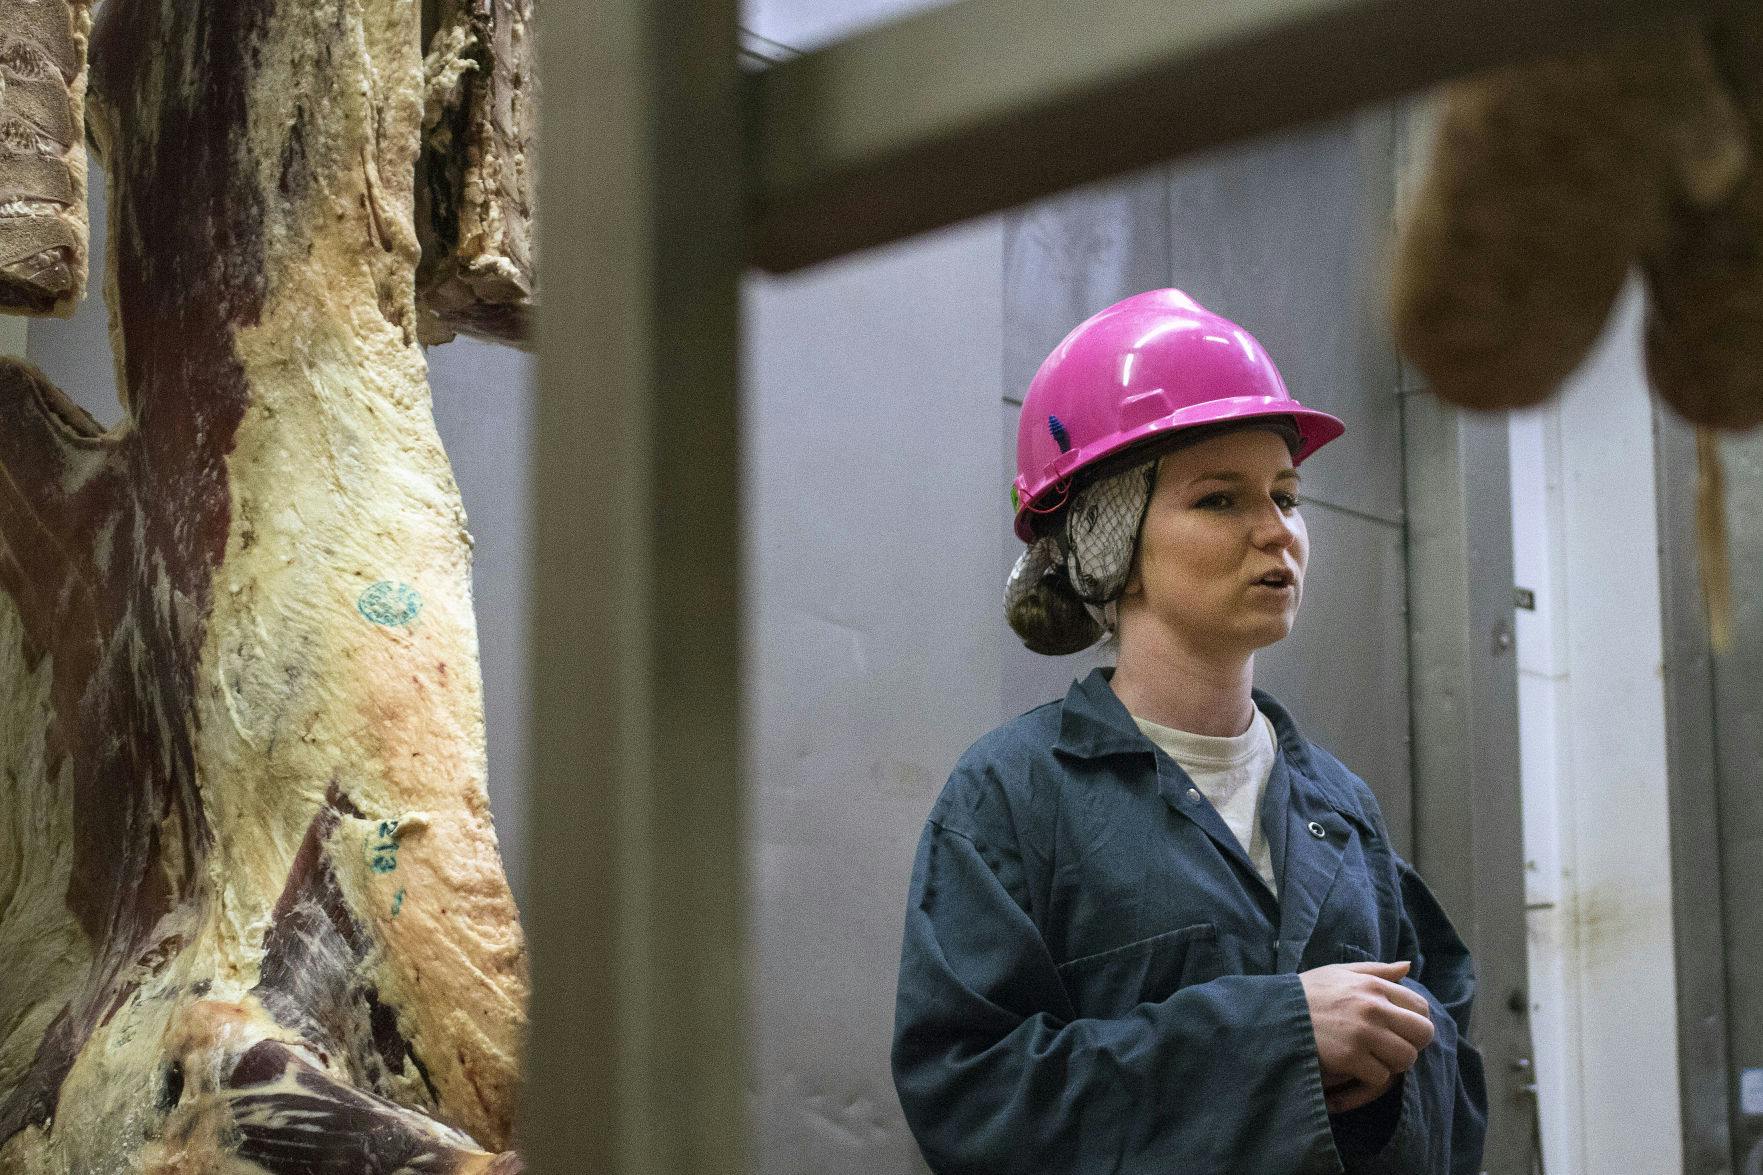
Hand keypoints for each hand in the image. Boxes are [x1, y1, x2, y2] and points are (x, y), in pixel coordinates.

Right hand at [1299, 960, 1434, 1109]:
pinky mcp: (1350, 1057)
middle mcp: (1373, 1007)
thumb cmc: (1309, 993)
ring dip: (1393, 1063)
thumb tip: (1408, 966)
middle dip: (1412, 1043)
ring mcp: (1363, 1033)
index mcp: (1374, 985)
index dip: (1416, 1021)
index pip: (1421, 1007)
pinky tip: (1355, 1067)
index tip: (1400, 1029)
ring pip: (1406, 1058)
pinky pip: (1381, 1076)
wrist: (1275, 1014)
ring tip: (1374, 1058)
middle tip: (1391, 1047)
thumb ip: (1377, 970)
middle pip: (1422, 1034)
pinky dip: (1370, 1076)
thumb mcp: (1340, 972)